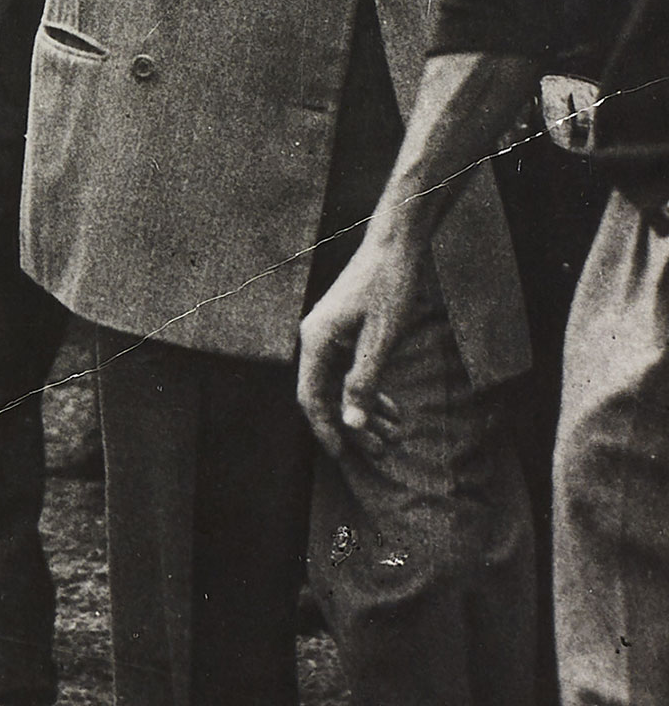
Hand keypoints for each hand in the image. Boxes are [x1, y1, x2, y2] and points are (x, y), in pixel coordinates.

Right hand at [296, 230, 412, 461]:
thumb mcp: (381, 340)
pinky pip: (351, 370)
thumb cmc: (387, 288)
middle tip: (381, 452)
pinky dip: (370, 391)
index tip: (343, 458)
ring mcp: (330, 335)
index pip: (310, 397)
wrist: (395, 247)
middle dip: (353, 426)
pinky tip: (392, 410)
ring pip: (341, 385)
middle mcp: (315, 339)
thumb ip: (363, 383)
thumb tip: (351, 424)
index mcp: (315, 340)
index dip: (325, 429)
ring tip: (393, 436)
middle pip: (326, 395)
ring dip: (365, 412)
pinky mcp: (345, 331)